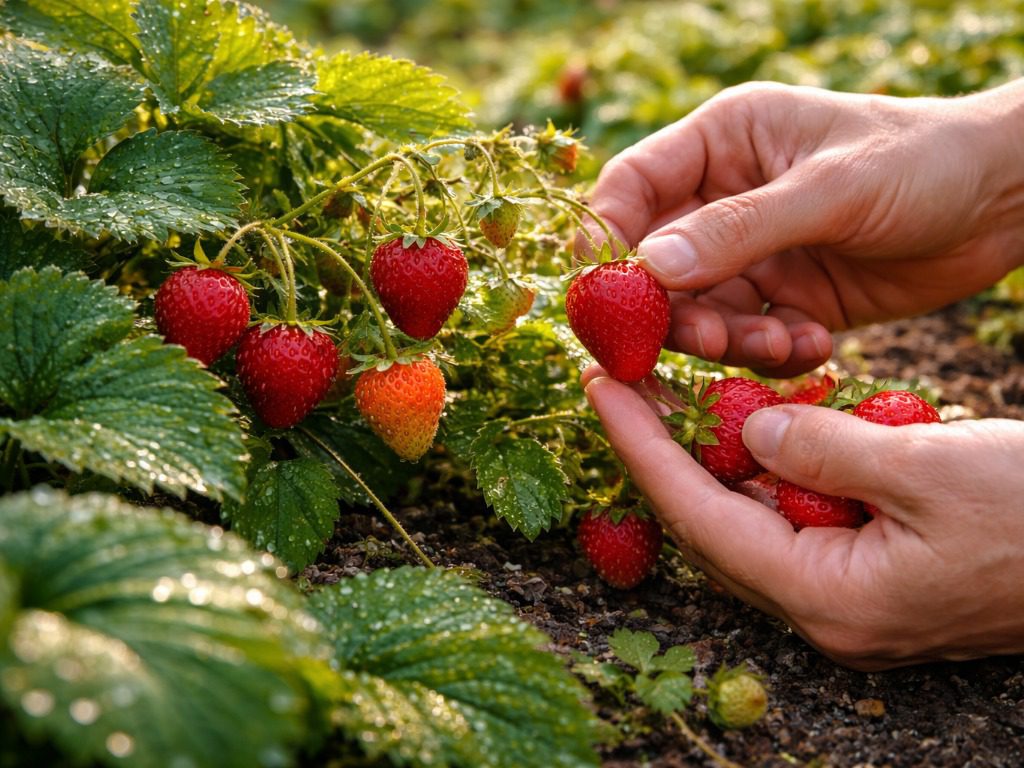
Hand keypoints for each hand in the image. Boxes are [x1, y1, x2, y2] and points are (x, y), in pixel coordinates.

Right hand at [583, 80, 1023, 375]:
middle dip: (673, 310)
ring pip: (700, 313)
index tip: (602, 297)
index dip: (606, 241)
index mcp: (722, 143)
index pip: (631, 188)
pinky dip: (771, 354)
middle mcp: (724, 200)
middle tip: (706, 338)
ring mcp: (754, 255)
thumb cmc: (922, 162)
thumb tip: (648, 269)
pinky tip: (815, 344)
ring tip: (782, 341)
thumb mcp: (831, 189)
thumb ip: (737, 229)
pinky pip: (749, 341)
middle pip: (654, 265)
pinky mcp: (786, 301)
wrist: (1005, 202)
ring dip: (729, 340)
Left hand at [583, 371, 1023, 669]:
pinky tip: (755, 421)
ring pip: (752, 520)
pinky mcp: (874, 574)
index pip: (699, 516)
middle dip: (665, 450)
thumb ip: (823, 447)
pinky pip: (798, 519)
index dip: (641, 448)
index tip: (600, 387)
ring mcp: (850, 596)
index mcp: (828, 597)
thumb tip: (747, 429)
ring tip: (671, 390)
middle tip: (625, 382)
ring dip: (713, 457)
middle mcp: (826, 610)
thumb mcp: (927, 467)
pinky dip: (771, 469)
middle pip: (713, 524)